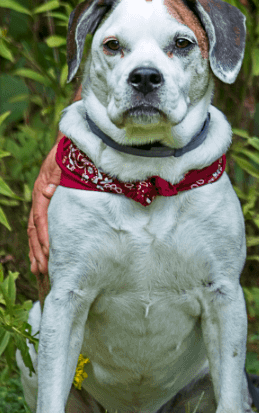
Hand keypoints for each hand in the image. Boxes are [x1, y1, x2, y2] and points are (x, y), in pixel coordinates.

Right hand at [28, 143, 60, 275]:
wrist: (69, 142)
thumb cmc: (69, 152)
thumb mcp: (64, 163)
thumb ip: (57, 177)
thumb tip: (47, 192)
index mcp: (42, 190)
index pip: (41, 218)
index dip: (44, 235)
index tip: (49, 252)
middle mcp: (39, 197)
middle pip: (35, 228)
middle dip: (38, 250)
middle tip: (44, 270)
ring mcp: (41, 200)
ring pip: (35, 230)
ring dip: (36, 250)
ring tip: (38, 270)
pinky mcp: (47, 202)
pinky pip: (39, 226)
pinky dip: (39, 241)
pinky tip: (40, 255)